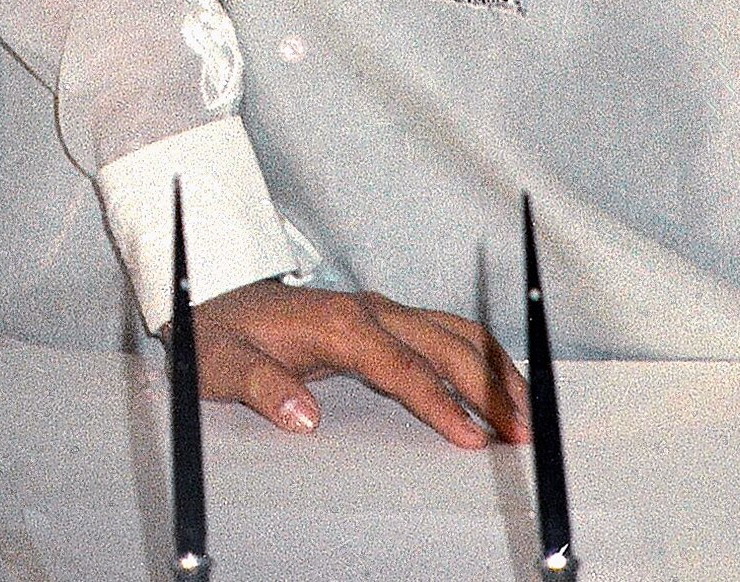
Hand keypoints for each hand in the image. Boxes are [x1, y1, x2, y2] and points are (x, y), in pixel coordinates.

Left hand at [193, 279, 528, 446]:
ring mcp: (379, 312)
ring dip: (495, 370)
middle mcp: (368, 311)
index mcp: (337, 323)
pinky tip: (497, 388)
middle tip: (524, 434)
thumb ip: (261, 389)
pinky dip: (480, 359)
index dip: (442, 404)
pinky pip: (444, 334)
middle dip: (490, 388)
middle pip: (445, 345)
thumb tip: (303, 417)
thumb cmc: (220, 336)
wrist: (213, 302)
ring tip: (525, 415)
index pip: (404, 368)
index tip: (475, 438)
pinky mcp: (383, 321)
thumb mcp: (223, 365)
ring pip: (454, 332)